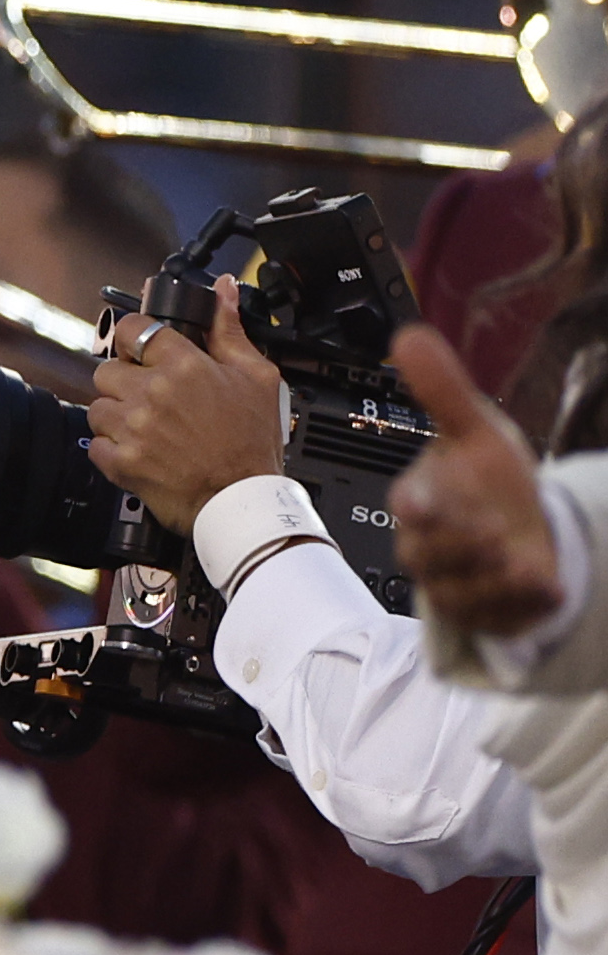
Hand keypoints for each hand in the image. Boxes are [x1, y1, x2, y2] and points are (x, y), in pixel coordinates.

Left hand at [85, 279, 287, 533]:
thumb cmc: (252, 442)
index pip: (132, 328)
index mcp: (185, 367)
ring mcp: (133, 428)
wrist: (243, 499)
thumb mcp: (256, 377)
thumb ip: (230, 330)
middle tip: (150, 396)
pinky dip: (111, 448)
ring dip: (116, 415)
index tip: (138, 347)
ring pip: (97, 406)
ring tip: (148, 427)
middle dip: (125, 380)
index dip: (132, 336)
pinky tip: (139, 450)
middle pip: (107, 369)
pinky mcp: (120, 461)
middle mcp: (152, 393)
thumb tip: (222, 290)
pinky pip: (94, 443)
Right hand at [392, 324, 565, 639]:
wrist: (519, 530)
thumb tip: (409, 336)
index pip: (409, 504)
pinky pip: (495, 617)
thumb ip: (443, 389)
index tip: (426, 503)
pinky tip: (545, 584)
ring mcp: (452, 582)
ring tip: (527, 562)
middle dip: (466, 546)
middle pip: (431, 555)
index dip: (420, 506)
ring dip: (497, 578)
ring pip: (461, 592)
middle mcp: (427, 545)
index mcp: (420, 499)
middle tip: (500, 533)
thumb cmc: (487, 480)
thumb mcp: (477, 430)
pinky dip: (524, 603)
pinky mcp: (480, 612)